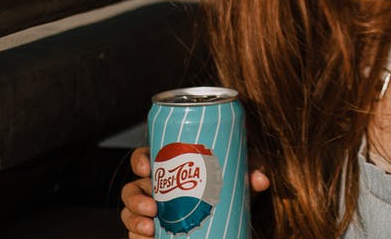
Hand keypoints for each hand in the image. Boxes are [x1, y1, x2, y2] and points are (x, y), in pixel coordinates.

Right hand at [119, 146, 270, 237]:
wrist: (224, 220)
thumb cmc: (224, 190)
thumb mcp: (236, 180)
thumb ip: (248, 175)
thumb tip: (261, 179)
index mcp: (168, 169)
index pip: (144, 158)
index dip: (139, 160)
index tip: (147, 167)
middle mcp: (156, 189)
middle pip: (132, 188)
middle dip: (135, 197)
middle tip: (152, 205)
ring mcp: (151, 212)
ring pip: (129, 212)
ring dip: (134, 219)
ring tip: (150, 226)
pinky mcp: (152, 232)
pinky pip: (135, 233)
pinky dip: (137, 236)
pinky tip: (149, 237)